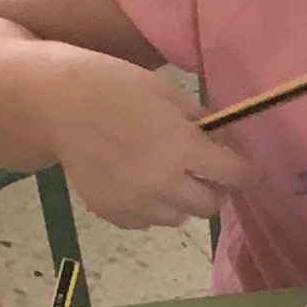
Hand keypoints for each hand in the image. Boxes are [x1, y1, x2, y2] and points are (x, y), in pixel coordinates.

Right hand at [45, 54, 258, 230]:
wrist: (53, 103)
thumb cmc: (111, 84)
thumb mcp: (164, 92)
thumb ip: (200, 121)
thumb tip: (226, 142)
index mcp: (181, 148)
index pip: (233, 174)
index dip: (248, 173)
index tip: (252, 171)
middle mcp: (163, 183)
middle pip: (210, 204)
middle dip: (217, 188)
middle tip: (209, 171)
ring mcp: (136, 203)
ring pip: (180, 218)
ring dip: (184, 199)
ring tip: (170, 174)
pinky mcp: (113, 213)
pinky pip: (148, 221)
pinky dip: (153, 207)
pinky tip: (141, 182)